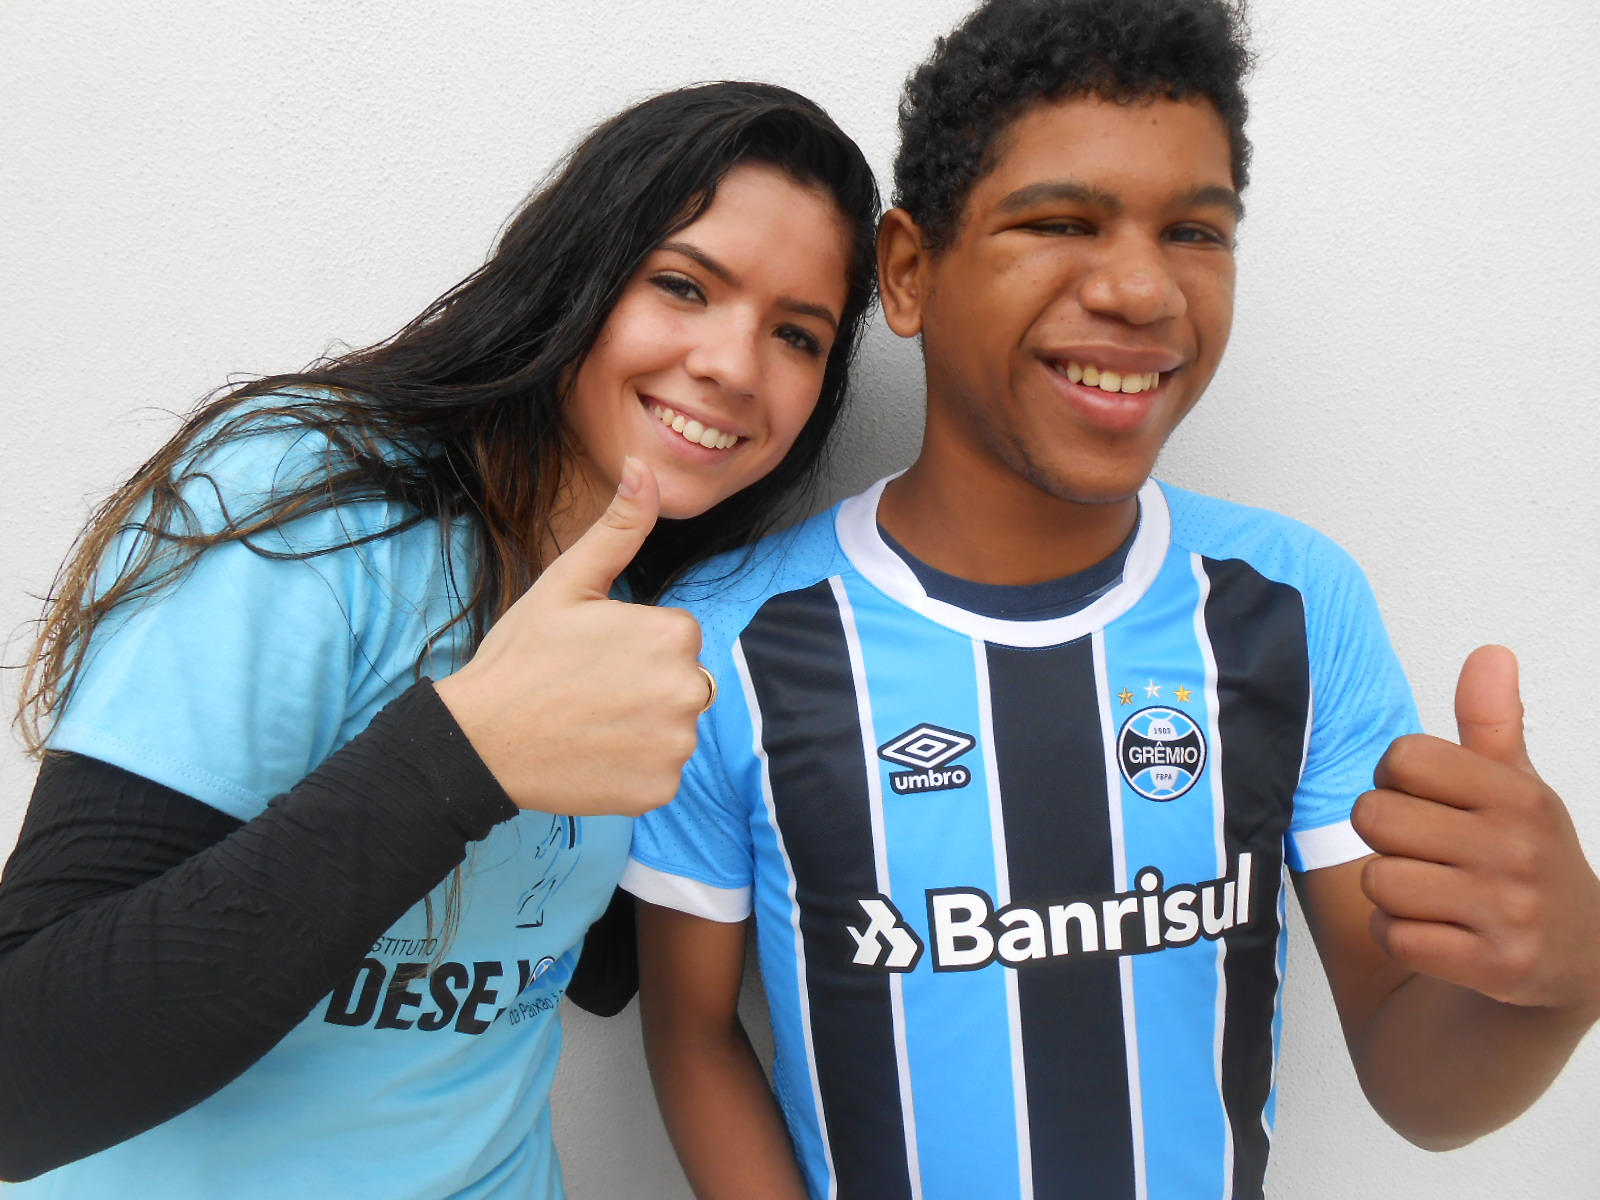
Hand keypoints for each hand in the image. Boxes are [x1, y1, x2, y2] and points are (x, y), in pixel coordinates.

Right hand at [434, 458, 709, 816]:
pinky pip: (660, 771)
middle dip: (643, 684)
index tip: (591, 655)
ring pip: (672, 726)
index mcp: (674, 635)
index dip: (632, 644)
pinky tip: (593, 754)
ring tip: (588, 721)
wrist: (480, 740)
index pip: (675, 636)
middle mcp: (690, 691)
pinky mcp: (661, 790)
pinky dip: (633, 767)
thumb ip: (620, 528)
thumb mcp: (568, 582)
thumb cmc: (521, 655)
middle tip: (586, 690)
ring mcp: (677, 746)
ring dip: (641, 725)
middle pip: (680, 681)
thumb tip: (644, 468)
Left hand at [1353, 645, 1599, 1014]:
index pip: (1402, 758)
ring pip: (1378, 880)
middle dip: (1384, 837)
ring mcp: (1510, 910)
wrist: (1578, 959)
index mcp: (1518, 795)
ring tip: (1433, 894)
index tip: (1425, 802)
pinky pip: (1394, 936)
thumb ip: (1491, 721)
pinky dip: (1398, 936)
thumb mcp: (1517, 786)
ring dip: (1390, 892)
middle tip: (1424, 852)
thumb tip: (1491, 654)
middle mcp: (1518, 849)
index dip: (1395, 780)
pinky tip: (1437, 933)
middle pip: (1374, 817)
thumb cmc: (1525, 858)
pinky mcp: (1496, 966)